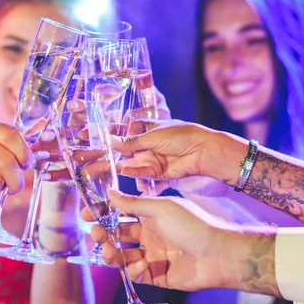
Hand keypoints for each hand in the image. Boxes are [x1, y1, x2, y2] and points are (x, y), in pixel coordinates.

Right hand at [86, 190, 238, 291]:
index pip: (120, 215)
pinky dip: (134, 270)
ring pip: (123, 257)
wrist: (218, 253)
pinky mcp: (157, 276)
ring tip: (112, 253)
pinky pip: (137, 274)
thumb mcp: (160, 208)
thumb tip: (108, 192)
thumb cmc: (192, 225)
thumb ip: (132, 204)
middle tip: (96, 235)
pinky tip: (141, 264)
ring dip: (114, 254)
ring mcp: (153, 256)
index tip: (86, 215)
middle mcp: (149, 236)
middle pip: (118, 237)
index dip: (103, 216)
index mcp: (150, 217)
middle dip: (103, 236)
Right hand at [114, 120, 243, 184]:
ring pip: (134, 163)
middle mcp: (148, 144)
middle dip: (115, 154)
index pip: (126, 131)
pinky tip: (127, 172)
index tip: (100, 139)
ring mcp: (153, 158)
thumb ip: (130, 142)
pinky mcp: (158, 172)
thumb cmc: (180, 135)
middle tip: (101, 159)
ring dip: (125, 166)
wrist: (203, 151)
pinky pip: (143, 174)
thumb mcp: (152, 136)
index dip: (113, 135)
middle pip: (127, 150)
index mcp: (147, 129)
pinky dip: (135, 173)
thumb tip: (110, 141)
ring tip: (115, 168)